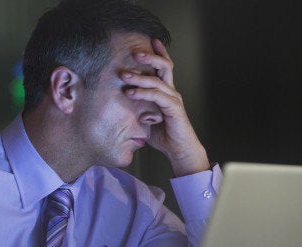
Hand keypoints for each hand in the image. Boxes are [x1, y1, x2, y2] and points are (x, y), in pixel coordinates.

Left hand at [122, 39, 209, 176]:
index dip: (158, 54)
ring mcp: (173, 100)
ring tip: (124, 75)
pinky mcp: (173, 109)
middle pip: (164, 67)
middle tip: (134, 52)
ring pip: (157, 81)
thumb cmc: (164, 136)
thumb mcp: (145, 119)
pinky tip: (131, 92)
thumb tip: (121, 104)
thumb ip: (137, 109)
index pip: (163, 69)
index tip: (150, 41)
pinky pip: (157, 96)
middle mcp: (171, 92)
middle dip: (150, 57)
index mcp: (166, 92)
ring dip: (139, 77)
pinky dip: (143, 93)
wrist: (180, 151)